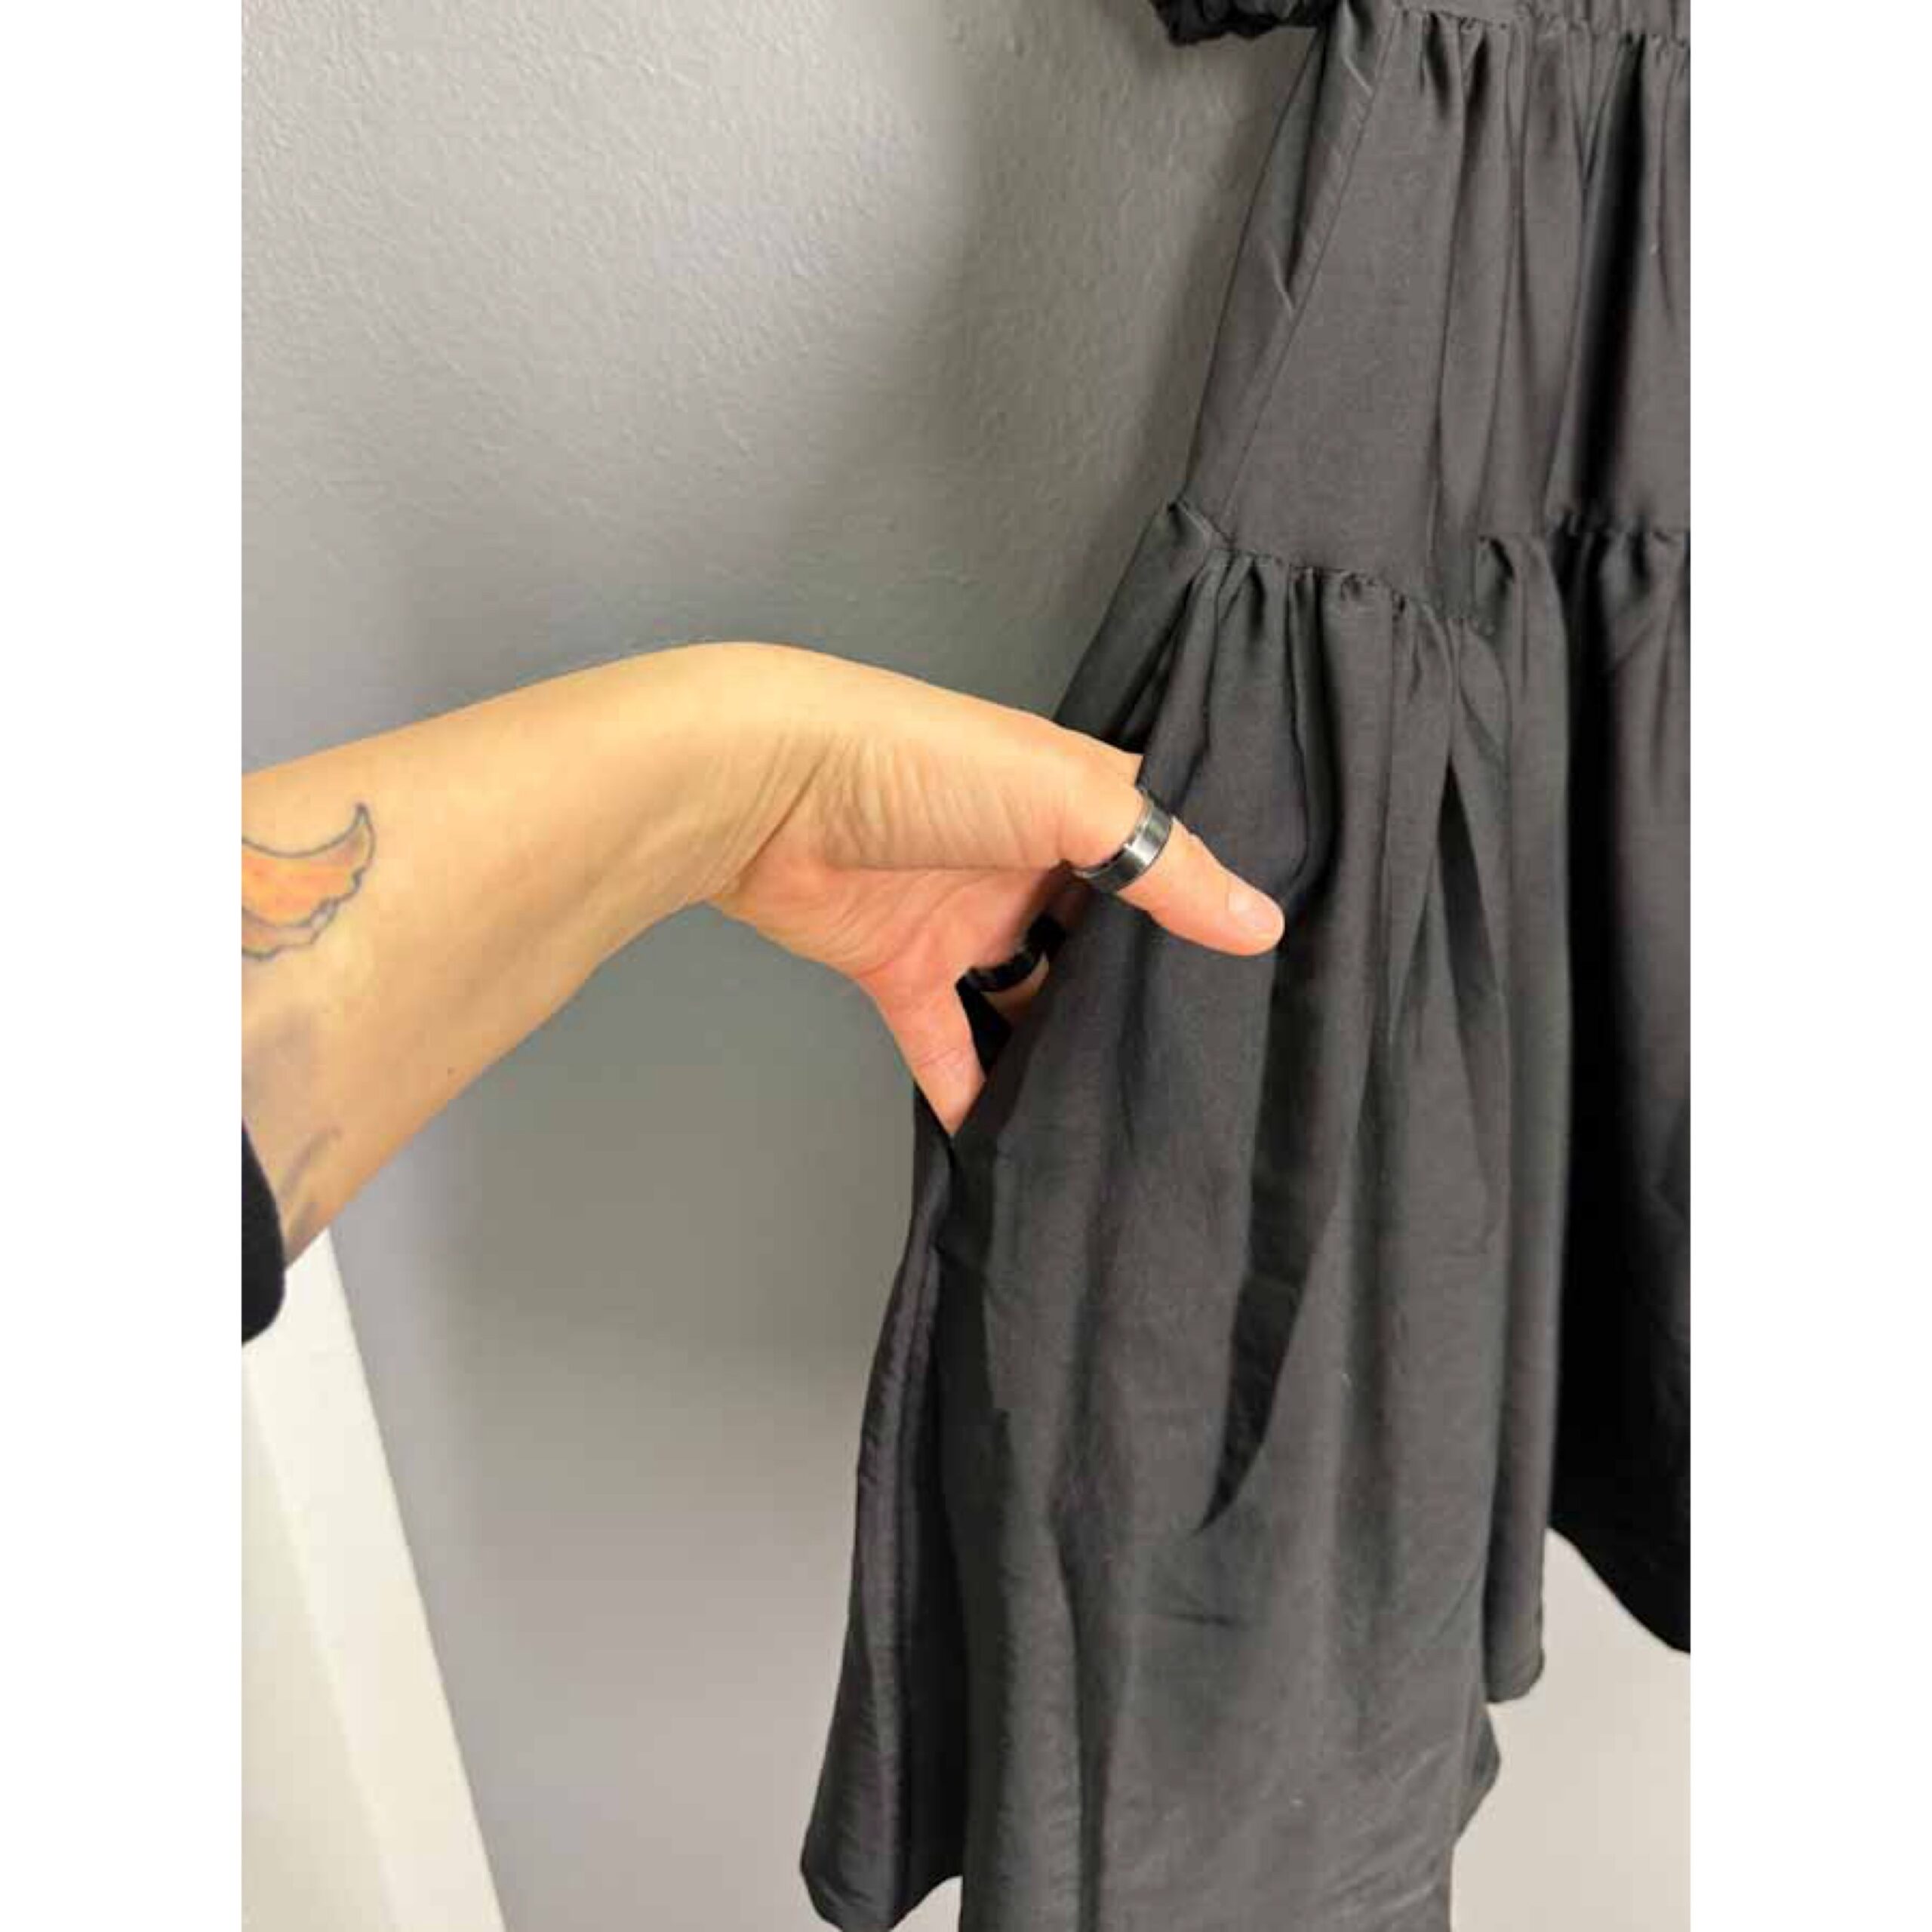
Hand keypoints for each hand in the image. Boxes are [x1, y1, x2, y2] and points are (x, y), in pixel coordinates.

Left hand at [706, 647, 1283, 1131]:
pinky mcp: (898, 968)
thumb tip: (1260, 925)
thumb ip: (1165, 866)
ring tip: (1125, 1113)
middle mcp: (1021, 859)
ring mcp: (960, 917)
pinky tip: (1016, 1141)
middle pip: (1095, 936)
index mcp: (1069, 803)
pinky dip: (973, 1090)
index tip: (1258, 968)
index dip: (1197, 896)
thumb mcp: (1071, 800)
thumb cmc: (926, 766)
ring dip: (1060, 1047)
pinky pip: (946, 1043)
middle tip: (1203, 1061)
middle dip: (1136, 990)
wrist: (770, 792)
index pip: (1151, 849)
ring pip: (1027, 996)